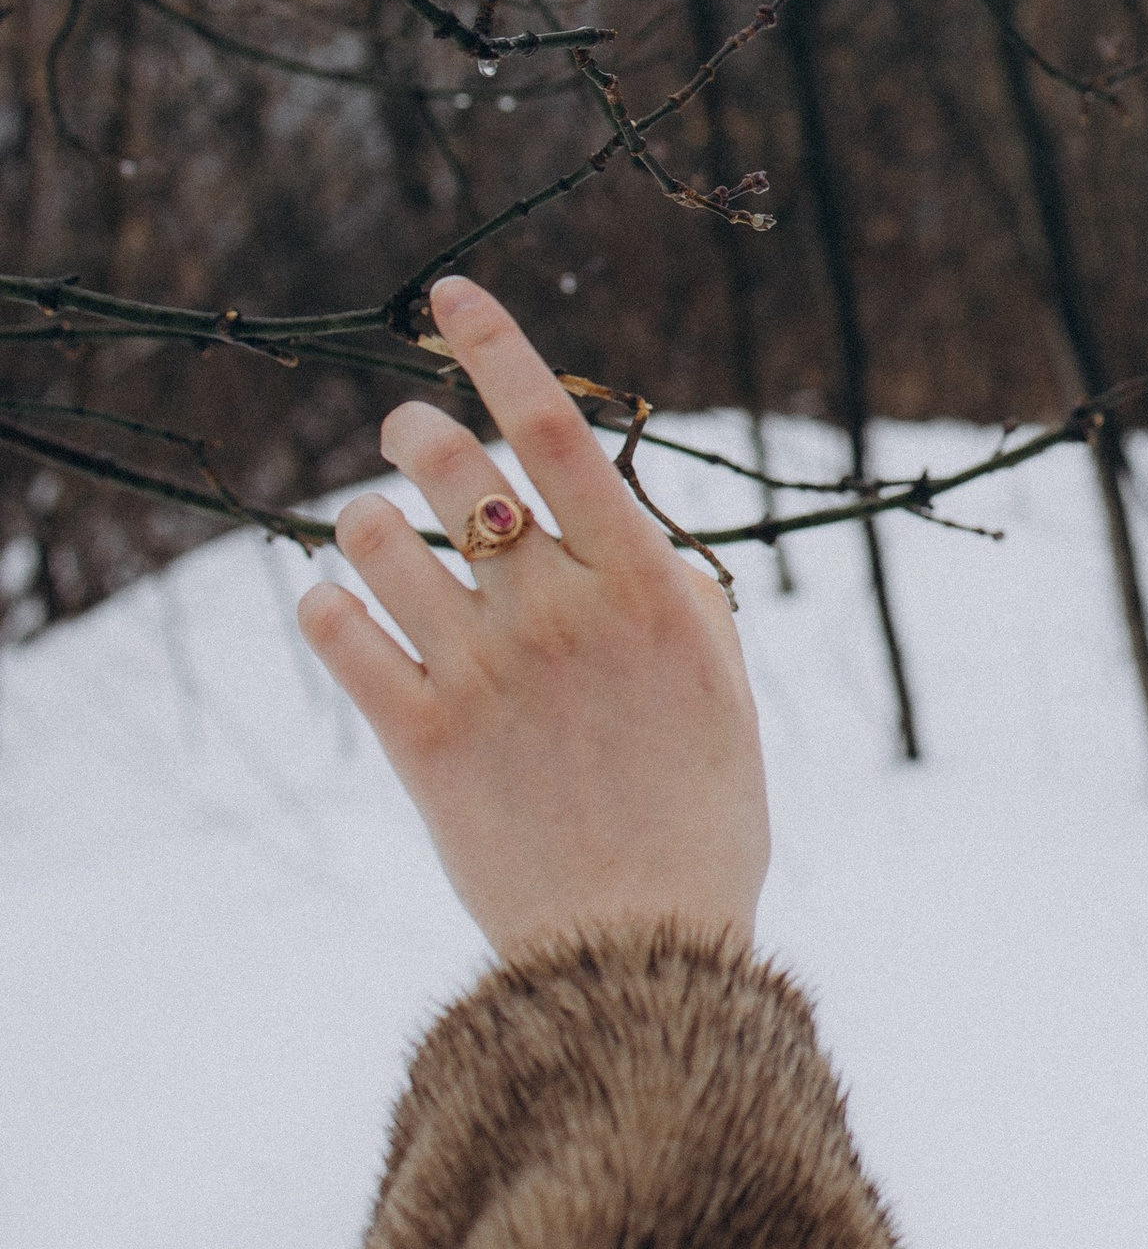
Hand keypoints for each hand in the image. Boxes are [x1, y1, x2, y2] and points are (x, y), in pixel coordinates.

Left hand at [298, 272, 770, 958]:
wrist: (641, 955)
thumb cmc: (702, 820)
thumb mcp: (722, 691)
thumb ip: (680, 597)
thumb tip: (637, 530)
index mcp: (645, 589)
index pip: (555, 432)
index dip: (497, 346)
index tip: (449, 293)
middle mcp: (559, 614)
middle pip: (454, 468)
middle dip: (414, 429)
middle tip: (405, 433)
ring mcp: (485, 675)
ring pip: (379, 541)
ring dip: (362, 518)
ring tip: (370, 533)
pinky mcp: (421, 742)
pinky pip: (339, 635)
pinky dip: (323, 605)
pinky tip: (334, 606)